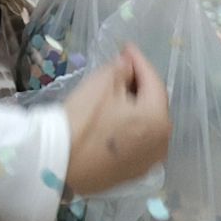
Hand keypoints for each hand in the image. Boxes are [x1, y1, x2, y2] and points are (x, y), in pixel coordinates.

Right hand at [61, 44, 171, 195]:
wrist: (59, 166)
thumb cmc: (81, 122)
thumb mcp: (99, 86)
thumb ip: (119, 69)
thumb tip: (127, 66)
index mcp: (158, 118)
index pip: (153, 82)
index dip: (139, 61)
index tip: (126, 46)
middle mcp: (162, 142)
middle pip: (153, 105)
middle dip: (139, 85)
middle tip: (122, 69)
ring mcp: (149, 161)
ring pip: (147, 126)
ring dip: (136, 108)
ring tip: (118, 95)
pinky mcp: (134, 173)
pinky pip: (137, 143)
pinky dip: (130, 128)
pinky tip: (114, 122)